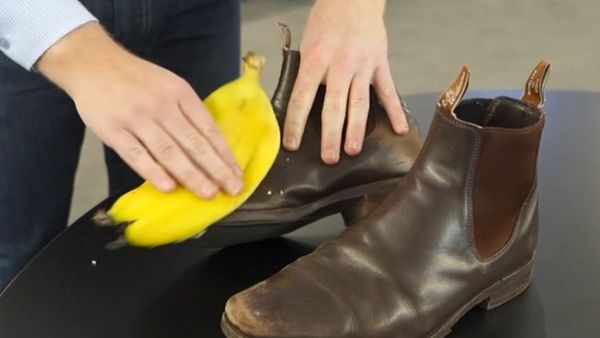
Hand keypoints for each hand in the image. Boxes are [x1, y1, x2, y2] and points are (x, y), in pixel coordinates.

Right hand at [37, 23, 242, 198]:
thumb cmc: (137, 78)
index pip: (208, 128)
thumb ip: (188, 111)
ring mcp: (136, 118)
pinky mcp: (112, 130)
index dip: (225, 154)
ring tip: (208, 193)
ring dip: (191, 175)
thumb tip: (211, 145)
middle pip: (193, 142)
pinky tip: (168, 187)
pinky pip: (136, 155)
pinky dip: (153, 172)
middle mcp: (161, 105)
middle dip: (216, 169)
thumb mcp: (170, 84)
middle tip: (232, 190)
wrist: (92, 62)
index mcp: (180, 93)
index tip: (238, 174)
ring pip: (169, 151)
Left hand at [284, 0, 408, 163]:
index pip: (302, 98)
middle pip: (334, 106)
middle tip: (329, 158)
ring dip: (356, 129)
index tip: (292, 145)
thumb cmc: (326, 21)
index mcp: (315, 61)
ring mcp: (363, 66)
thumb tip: (299, 105)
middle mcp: (339, 66)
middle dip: (331, 135)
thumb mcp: (306, 44)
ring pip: (360, 103)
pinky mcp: (380, 65)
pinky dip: (394, 111)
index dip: (295, 124)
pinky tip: (399, 130)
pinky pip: (388, 91)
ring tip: (353, 150)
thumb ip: (305, 74)